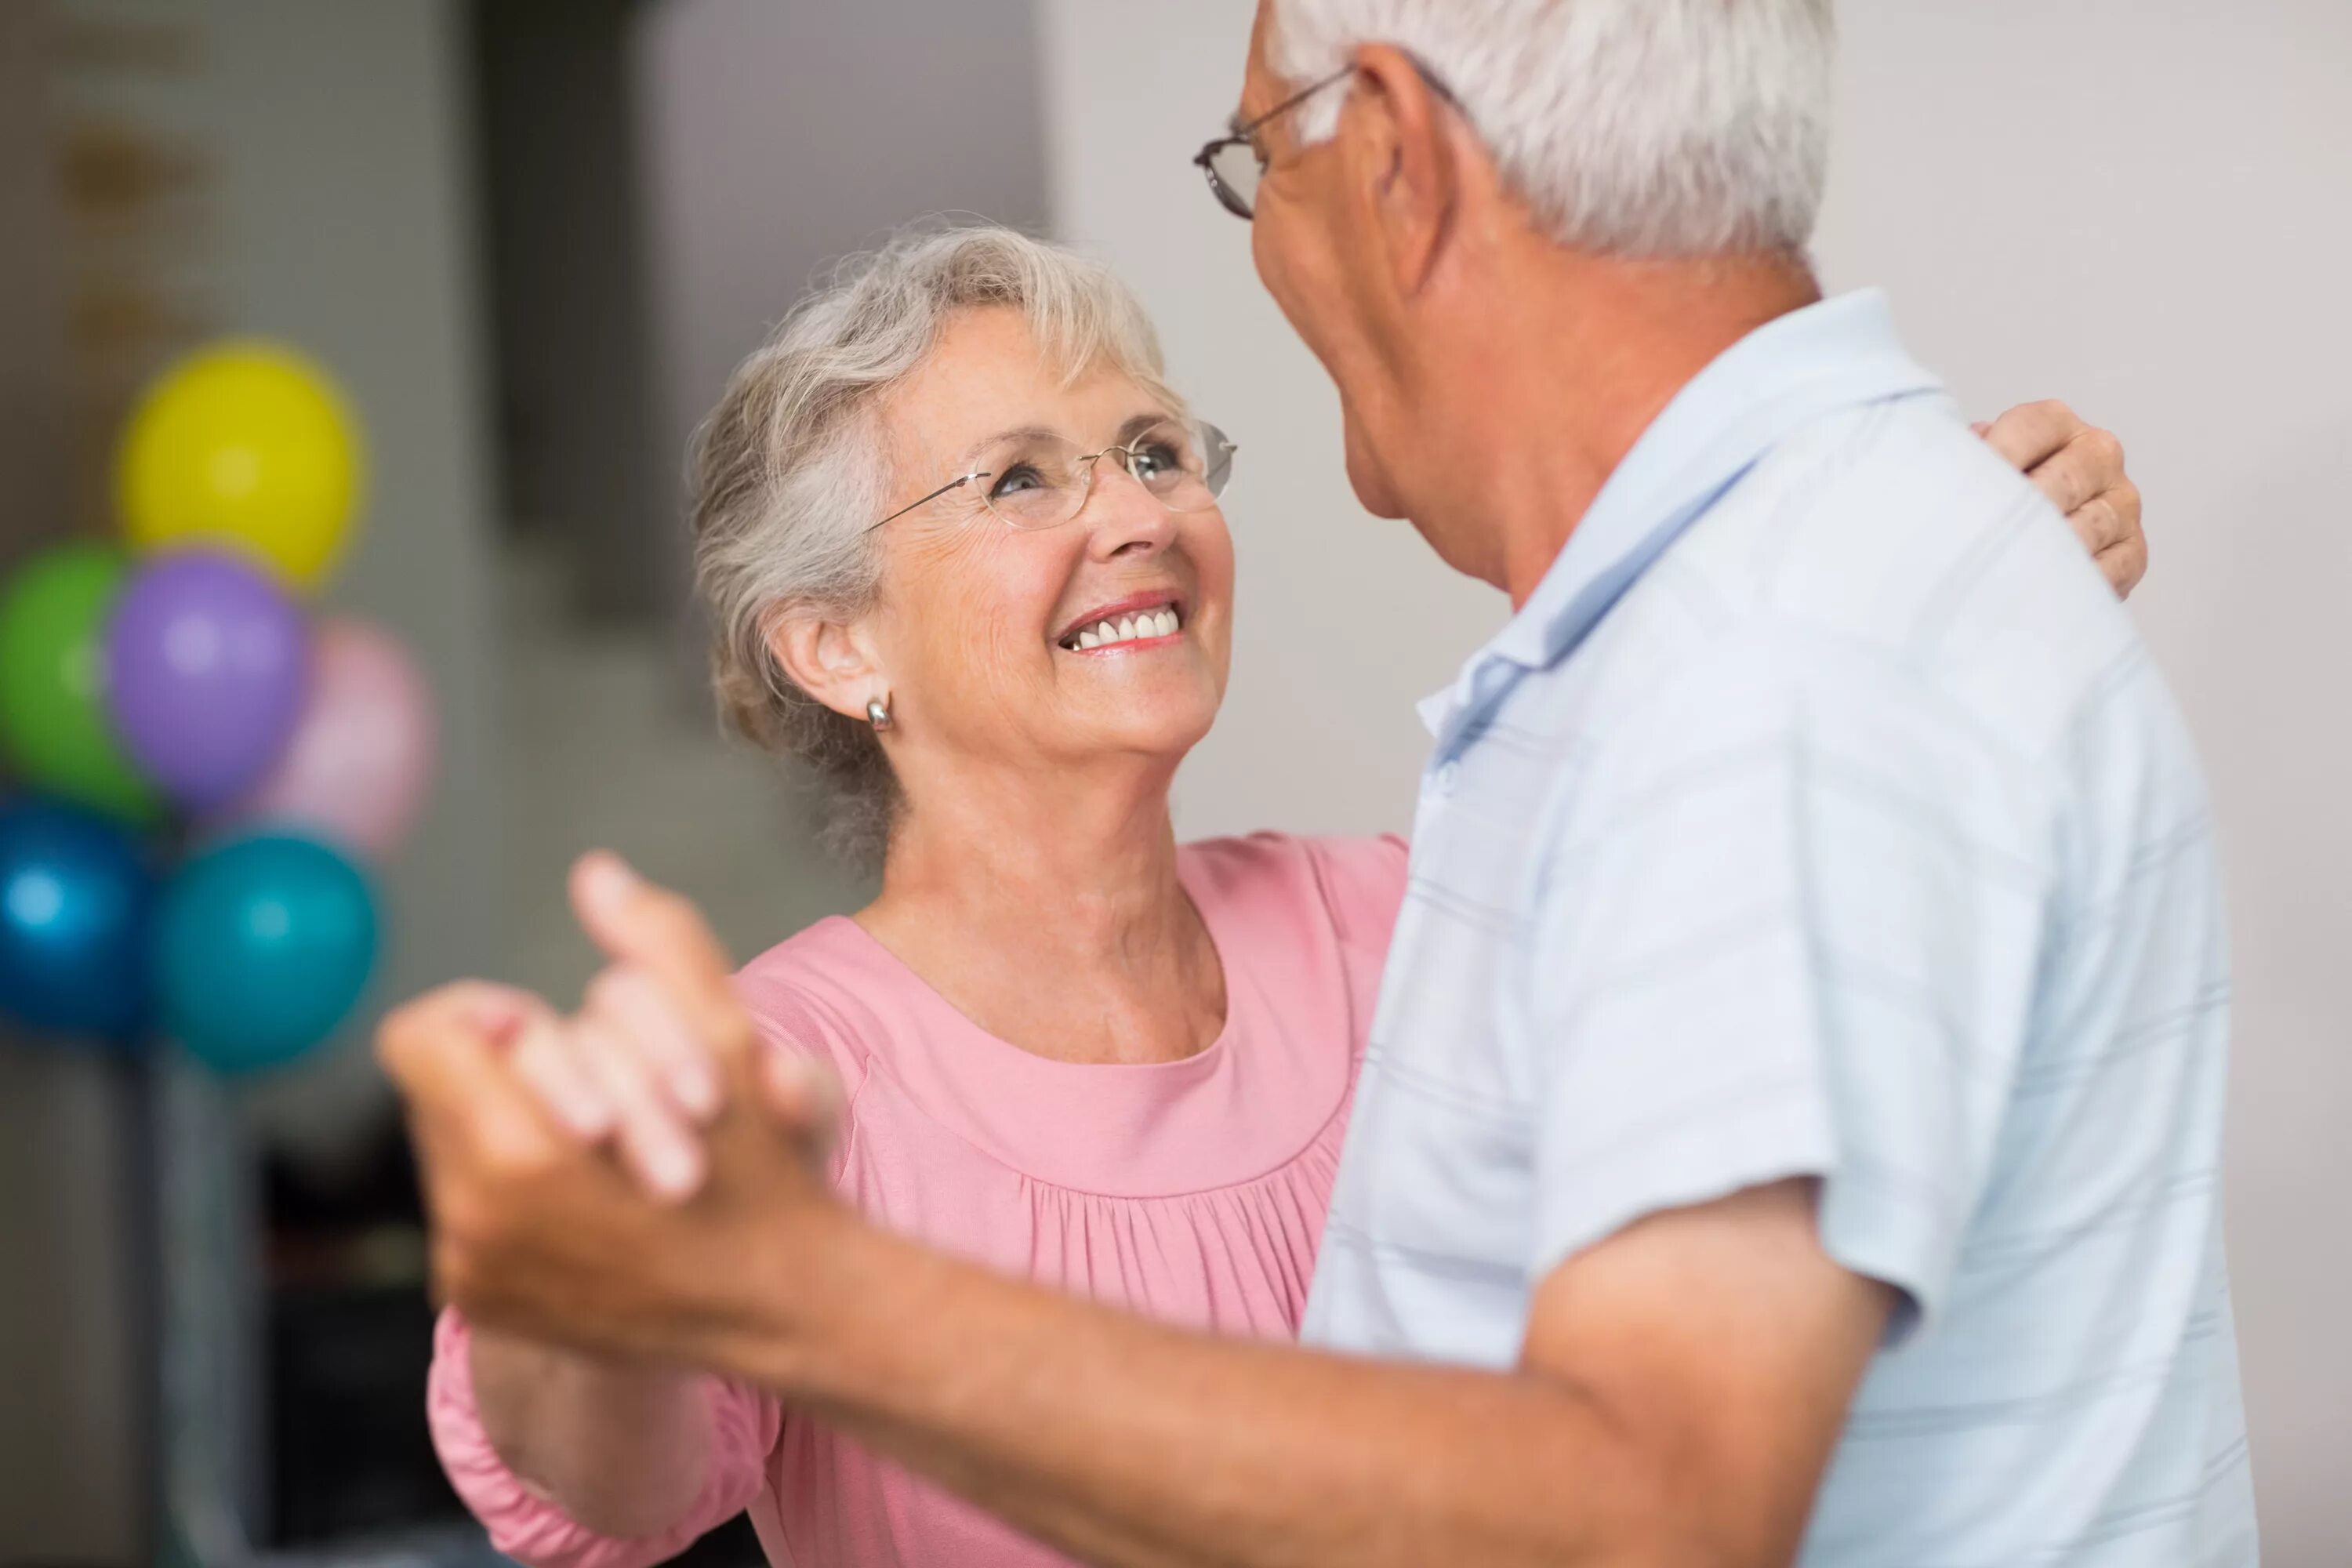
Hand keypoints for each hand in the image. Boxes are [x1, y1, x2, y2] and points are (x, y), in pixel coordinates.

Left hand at [379, 866, 844, 1368]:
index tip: (548, 1028)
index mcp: (519, 1151)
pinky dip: (515, 1189)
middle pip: (442, 1088)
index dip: (485, 1015)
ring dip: (514, 1126)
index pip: (423, 1036)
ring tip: (604, 1144)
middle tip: (600, 1093)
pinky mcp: (479, 1300)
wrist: (777, 1307)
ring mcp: (471, 1268)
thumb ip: (659, 944)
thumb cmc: (759, 1169)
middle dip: (515, 1074)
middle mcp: (472, 1219)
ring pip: (451, 1146)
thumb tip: (596, 873)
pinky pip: (464, 1209)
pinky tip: (592, 1200)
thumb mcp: (725, 1040)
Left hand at [1976, 401, 2146, 597]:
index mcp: (2058, 425)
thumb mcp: (1977, 470)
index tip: (1967, 486)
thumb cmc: (1996, 500)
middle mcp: (2098, 456)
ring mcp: (2121, 503)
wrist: (2030, 545)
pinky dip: (2076, 579)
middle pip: (2062, 480)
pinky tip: (2042, 587)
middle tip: (1985, 535)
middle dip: (2020, 511)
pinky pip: (2110, 568)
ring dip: (2045, 549)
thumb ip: (1971, 457)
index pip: (2031, 428)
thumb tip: (1969, 451)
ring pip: (2086, 527)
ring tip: (2007, 566)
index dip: (1996, 457)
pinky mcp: (2132, 550)